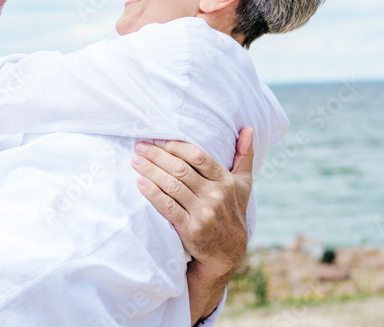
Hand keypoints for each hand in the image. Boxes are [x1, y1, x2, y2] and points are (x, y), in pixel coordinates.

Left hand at [132, 127, 253, 277]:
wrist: (227, 255)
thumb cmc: (232, 212)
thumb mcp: (244, 185)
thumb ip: (245, 155)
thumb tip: (248, 128)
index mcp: (226, 182)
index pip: (198, 157)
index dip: (176, 146)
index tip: (158, 140)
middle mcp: (216, 196)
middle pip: (181, 169)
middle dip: (157, 155)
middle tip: (139, 147)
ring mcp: (203, 213)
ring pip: (172, 186)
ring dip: (151, 171)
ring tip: (135, 161)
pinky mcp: (190, 229)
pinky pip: (167, 206)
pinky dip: (152, 193)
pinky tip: (140, 183)